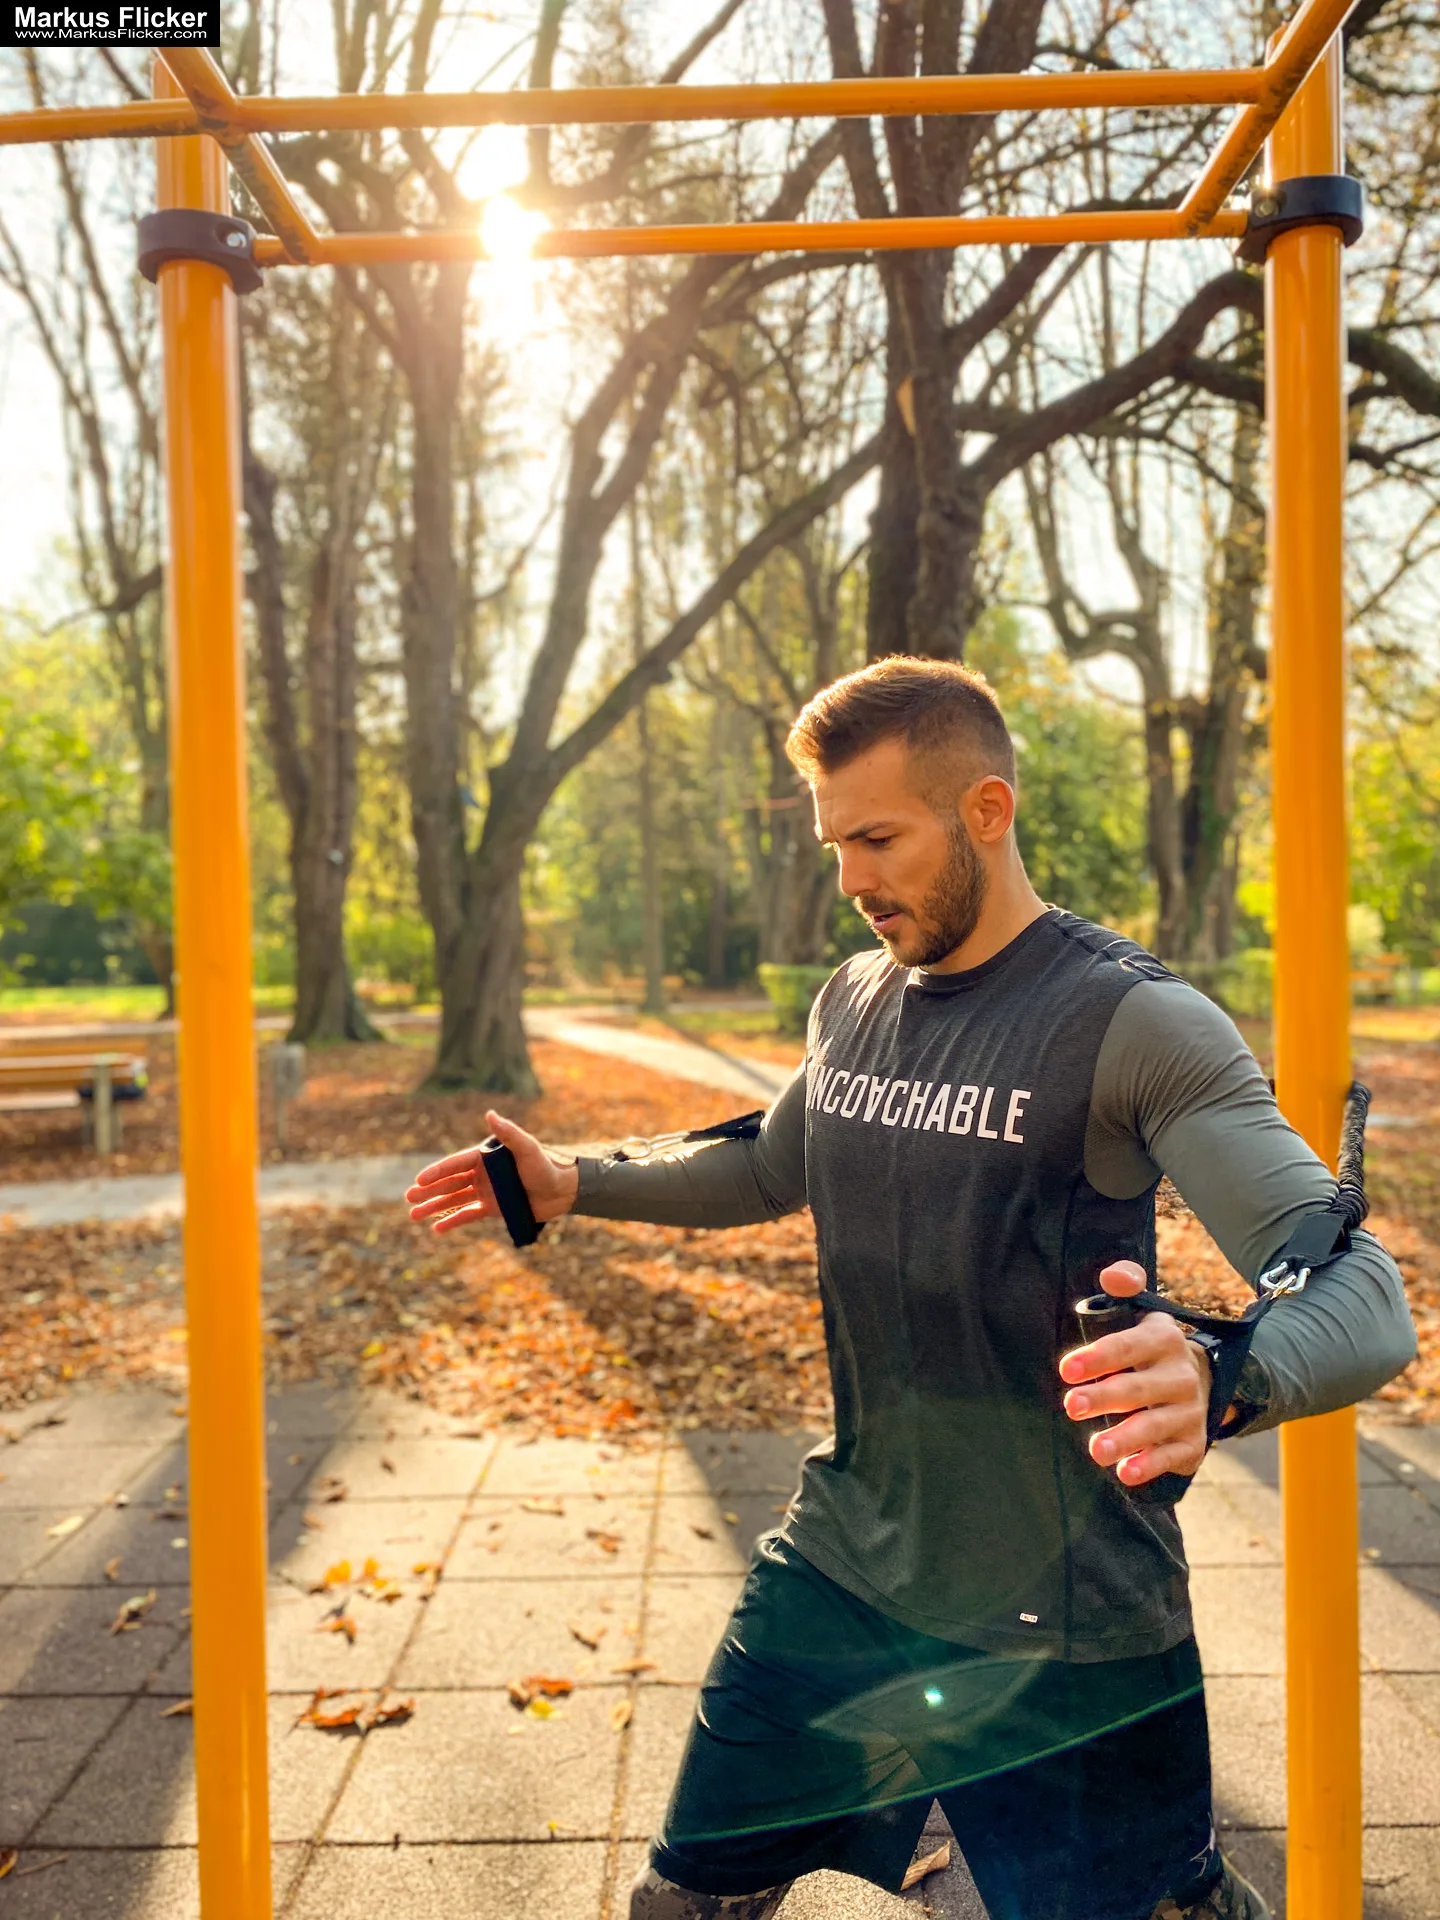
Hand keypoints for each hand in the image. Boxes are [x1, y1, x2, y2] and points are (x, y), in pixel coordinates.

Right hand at [405, 1110, 578, 1234]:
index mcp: (486, 1157)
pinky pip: (468, 1214)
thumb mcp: (527, 1148)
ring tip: (413, 1215)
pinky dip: (452, 1221)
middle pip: (450, 1182)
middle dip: (428, 1191)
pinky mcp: (493, 1208)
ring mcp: (486, 1191)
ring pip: (454, 1199)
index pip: (455, 1164)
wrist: (564, 1190)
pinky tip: (437, 1229)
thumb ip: (508, 1133)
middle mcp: (482, 1173)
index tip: (419, 1180)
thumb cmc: (546, 1165)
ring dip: (434, 1206)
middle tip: (408, 1198)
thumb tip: (490, 1114)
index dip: (436, 1172)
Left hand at [1058, 1261, 1211, 1487]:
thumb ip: (1125, 1284)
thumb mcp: (1142, 1312)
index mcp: (1164, 1339)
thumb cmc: (1150, 1348)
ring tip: (1095, 1449)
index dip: (1097, 1357)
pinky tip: (1125, 1473)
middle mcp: (1181, 1375)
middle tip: (1070, 1407)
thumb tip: (1113, 1276)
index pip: (1127, 1346)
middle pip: (1138, 1389)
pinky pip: (1171, 1456)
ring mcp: (1190, 1411)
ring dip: (1124, 1438)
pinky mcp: (1193, 1443)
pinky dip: (1149, 1465)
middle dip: (1104, 1397)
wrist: (1202, 1381)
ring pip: (1155, 1426)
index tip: (1066, 1370)